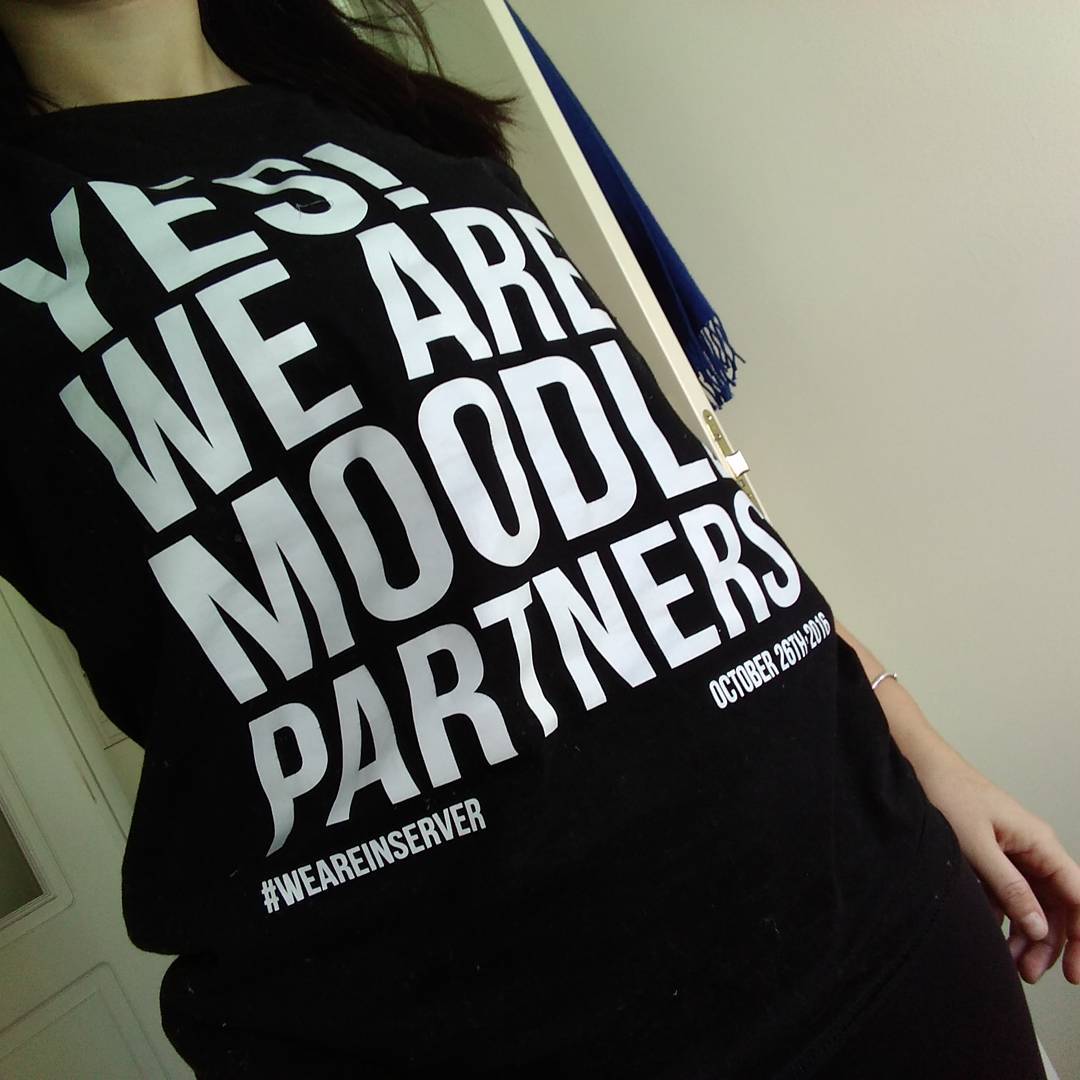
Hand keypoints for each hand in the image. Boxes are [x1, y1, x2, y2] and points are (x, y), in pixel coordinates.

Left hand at [911, 741, 1079, 985]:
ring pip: (1032, 904)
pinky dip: (1003, 918)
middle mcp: (1033, 850)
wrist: (915, 763)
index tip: (1075, 973)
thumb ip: (1008, 887)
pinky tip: (991, 935)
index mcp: (1040, 844)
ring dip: (1026, 935)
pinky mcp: (990, 856)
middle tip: (1028, 973)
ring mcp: (1012, 853)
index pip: (1079, 898)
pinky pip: (1007, 894)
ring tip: (1012, 964)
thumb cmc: (946, 793)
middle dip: (1049, 944)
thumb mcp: (975, 846)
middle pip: (1057, 907)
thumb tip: (1038, 929)